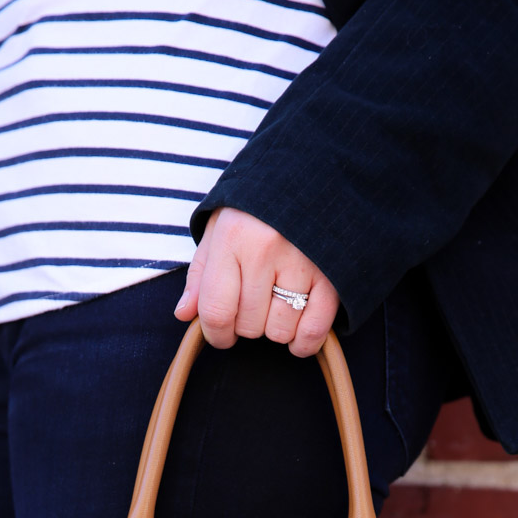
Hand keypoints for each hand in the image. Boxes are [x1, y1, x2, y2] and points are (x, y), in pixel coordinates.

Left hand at [174, 207, 339, 356]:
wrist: (313, 175)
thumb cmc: (257, 210)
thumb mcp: (220, 230)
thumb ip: (200, 274)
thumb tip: (184, 313)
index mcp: (233, 238)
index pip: (216, 310)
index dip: (215, 334)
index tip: (221, 335)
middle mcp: (266, 249)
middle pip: (248, 325)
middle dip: (246, 326)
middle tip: (253, 307)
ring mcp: (303, 262)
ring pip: (279, 331)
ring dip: (275, 330)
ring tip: (276, 308)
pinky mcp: (333, 275)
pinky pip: (313, 330)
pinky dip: (303, 342)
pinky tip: (297, 334)